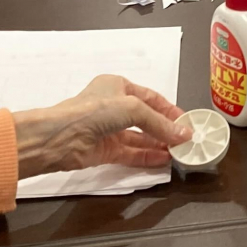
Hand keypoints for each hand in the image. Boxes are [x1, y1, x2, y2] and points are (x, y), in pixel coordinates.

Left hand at [11, 75, 190, 178]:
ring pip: (139, 137)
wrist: (60, 137)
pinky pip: (131, 153)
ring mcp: (108, 130)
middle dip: (165, 129)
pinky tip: (164, 160)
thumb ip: (160, 123)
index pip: (150, 98)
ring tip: (179, 152)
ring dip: (158, 144)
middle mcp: (113, 107)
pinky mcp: (105, 150)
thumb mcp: (133, 108)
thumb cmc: (94, 111)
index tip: (186, 122)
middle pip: (146, 119)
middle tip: (186, 140)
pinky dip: (147, 156)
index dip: (169, 110)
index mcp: (117, 86)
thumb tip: (184, 135)